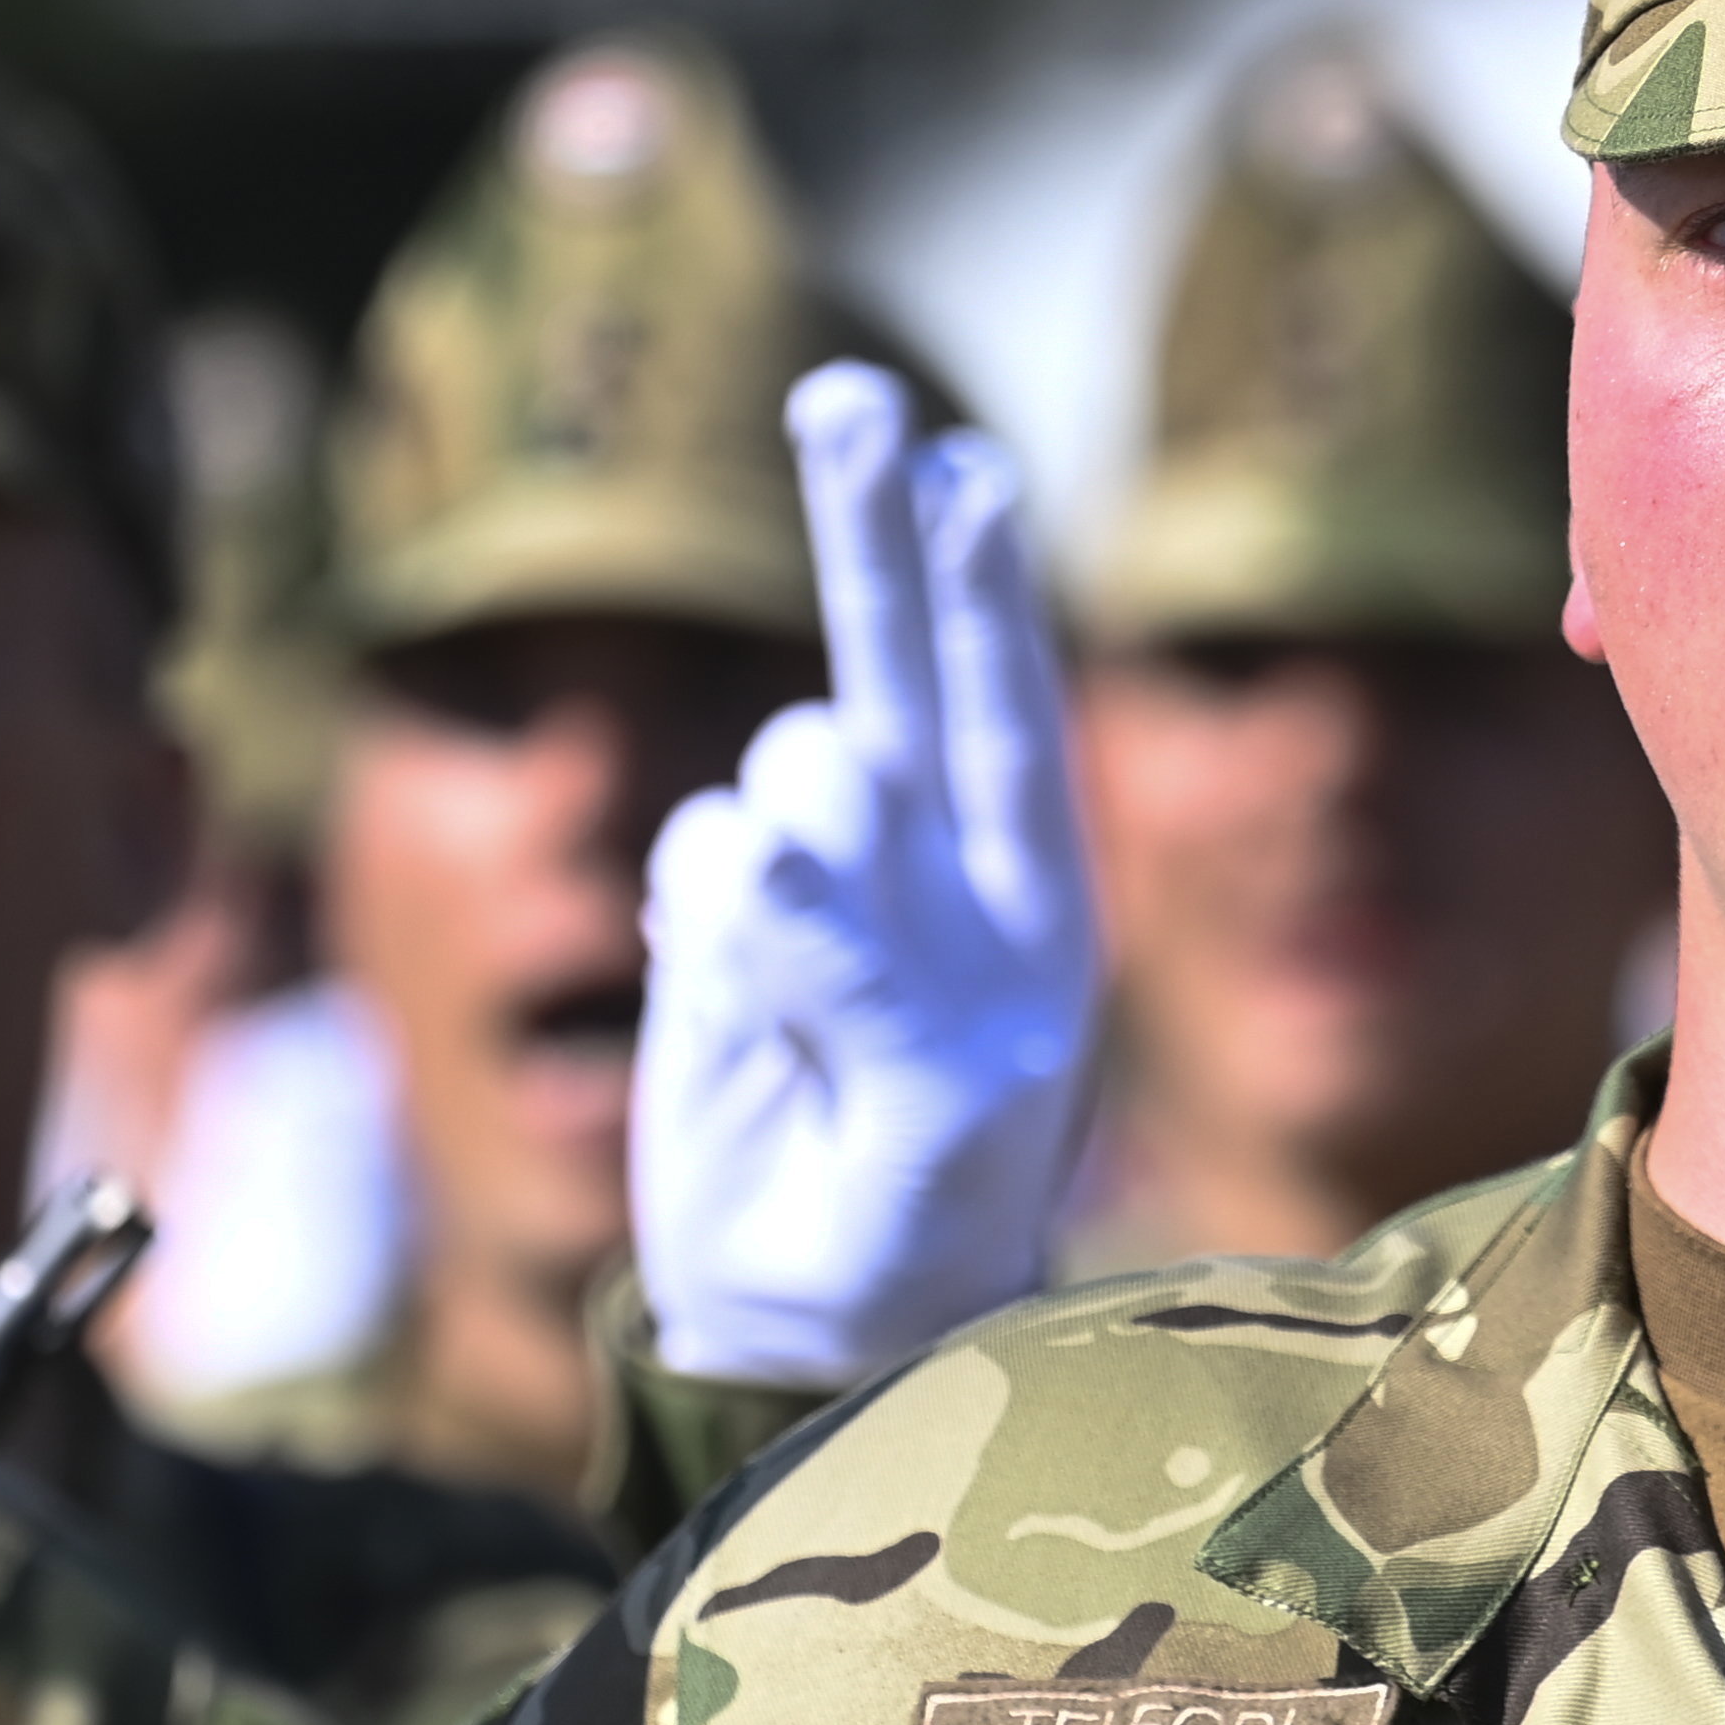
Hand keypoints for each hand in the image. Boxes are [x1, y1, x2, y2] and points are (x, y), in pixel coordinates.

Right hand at [633, 361, 1096, 1388]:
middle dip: (870, 530)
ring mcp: (819, 879)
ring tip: (805, 1012)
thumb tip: (771, 818)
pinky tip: (747, 1018)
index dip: (980, 592)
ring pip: (778, 763)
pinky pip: (693, 856)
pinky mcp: (718, 915)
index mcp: (1031, 897)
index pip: (1008, 708)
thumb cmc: (923, 1226)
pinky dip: (707, 924)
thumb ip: (868, 968)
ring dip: (774, 867)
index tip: (965, 475)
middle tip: (851, 400)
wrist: (815, 1324)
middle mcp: (933, 858)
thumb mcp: (935, 1115)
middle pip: (899, 655)